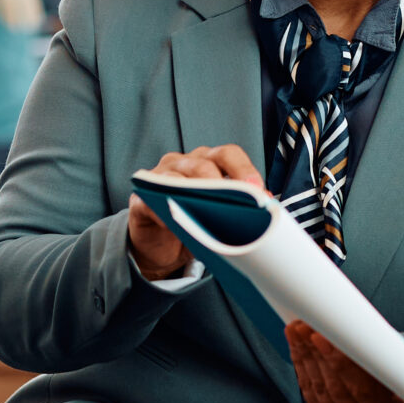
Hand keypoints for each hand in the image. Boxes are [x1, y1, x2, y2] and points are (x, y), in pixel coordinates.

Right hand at [126, 144, 261, 280]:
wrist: (160, 248)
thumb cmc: (193, 224)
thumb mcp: (218, 217)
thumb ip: (237, 209)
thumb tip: (263, 212)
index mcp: (207, 162)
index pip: (228, 154)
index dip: (244, 169)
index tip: (258, 190)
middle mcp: (184, 163)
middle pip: (206, 163)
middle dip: (224, 182)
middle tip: (239, 201)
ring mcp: (160, 178)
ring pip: (178, 177)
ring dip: (196, 193)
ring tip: (210, 211)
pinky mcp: (140, 199)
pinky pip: (151, 200)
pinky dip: (164, 210)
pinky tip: (175, 221)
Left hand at [287, 320, 403, 402]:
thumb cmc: (400, 380)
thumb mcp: (403, 366)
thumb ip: (380, 352)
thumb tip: (349, 325)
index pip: (364, 388)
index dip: (340, 363)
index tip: (321, 337)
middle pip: (336, 389)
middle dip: (317, 353)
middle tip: (305, 326)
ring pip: (321, 391)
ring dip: (305, 358)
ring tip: (298, 332)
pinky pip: (311, 395)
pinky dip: (303, 369)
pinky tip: (298, 349)